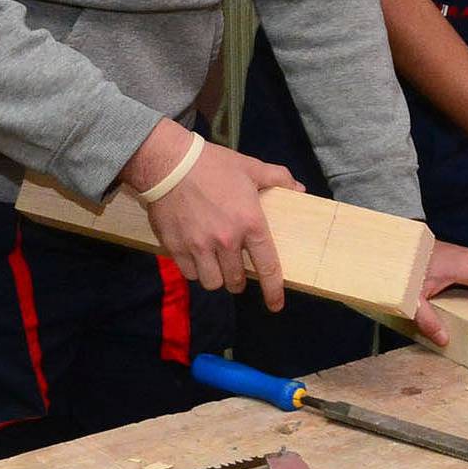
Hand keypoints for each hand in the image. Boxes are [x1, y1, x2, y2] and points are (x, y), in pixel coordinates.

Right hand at [126, 122, 303, 308]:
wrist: (168, 164)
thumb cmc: (212, 164)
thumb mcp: (250, 167)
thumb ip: (278, 178)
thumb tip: (299, 189)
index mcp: (250, 223)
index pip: (267, 267)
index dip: (273, 291)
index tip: (275, 305)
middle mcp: (226, 241)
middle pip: (236, 281)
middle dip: (238, 280)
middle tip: (234, 271)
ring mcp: (199, 247)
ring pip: (212, 282)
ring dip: (216, 278)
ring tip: (214, 266)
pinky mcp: (176, 248)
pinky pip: (189, 274)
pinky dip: (194, 270)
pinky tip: (195, 258)